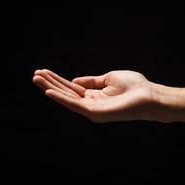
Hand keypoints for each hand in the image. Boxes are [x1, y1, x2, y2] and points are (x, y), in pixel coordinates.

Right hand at [32, 69, 155, 121]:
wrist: (149, 95)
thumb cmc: (134, 86)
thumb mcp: (109, 78)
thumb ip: (91, 81)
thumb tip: (74, 80)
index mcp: (95, 94)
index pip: (72, 87)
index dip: (57, 79)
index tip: (43, 71)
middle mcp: (91, 103)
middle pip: (66, 92)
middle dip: (50, 83)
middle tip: (34, 74)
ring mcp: (93, 109)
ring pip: (67, 98)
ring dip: (51, 89)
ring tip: (37, 78)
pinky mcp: (96, 113)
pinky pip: (76, 105)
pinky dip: (62, 98)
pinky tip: (49, 92)